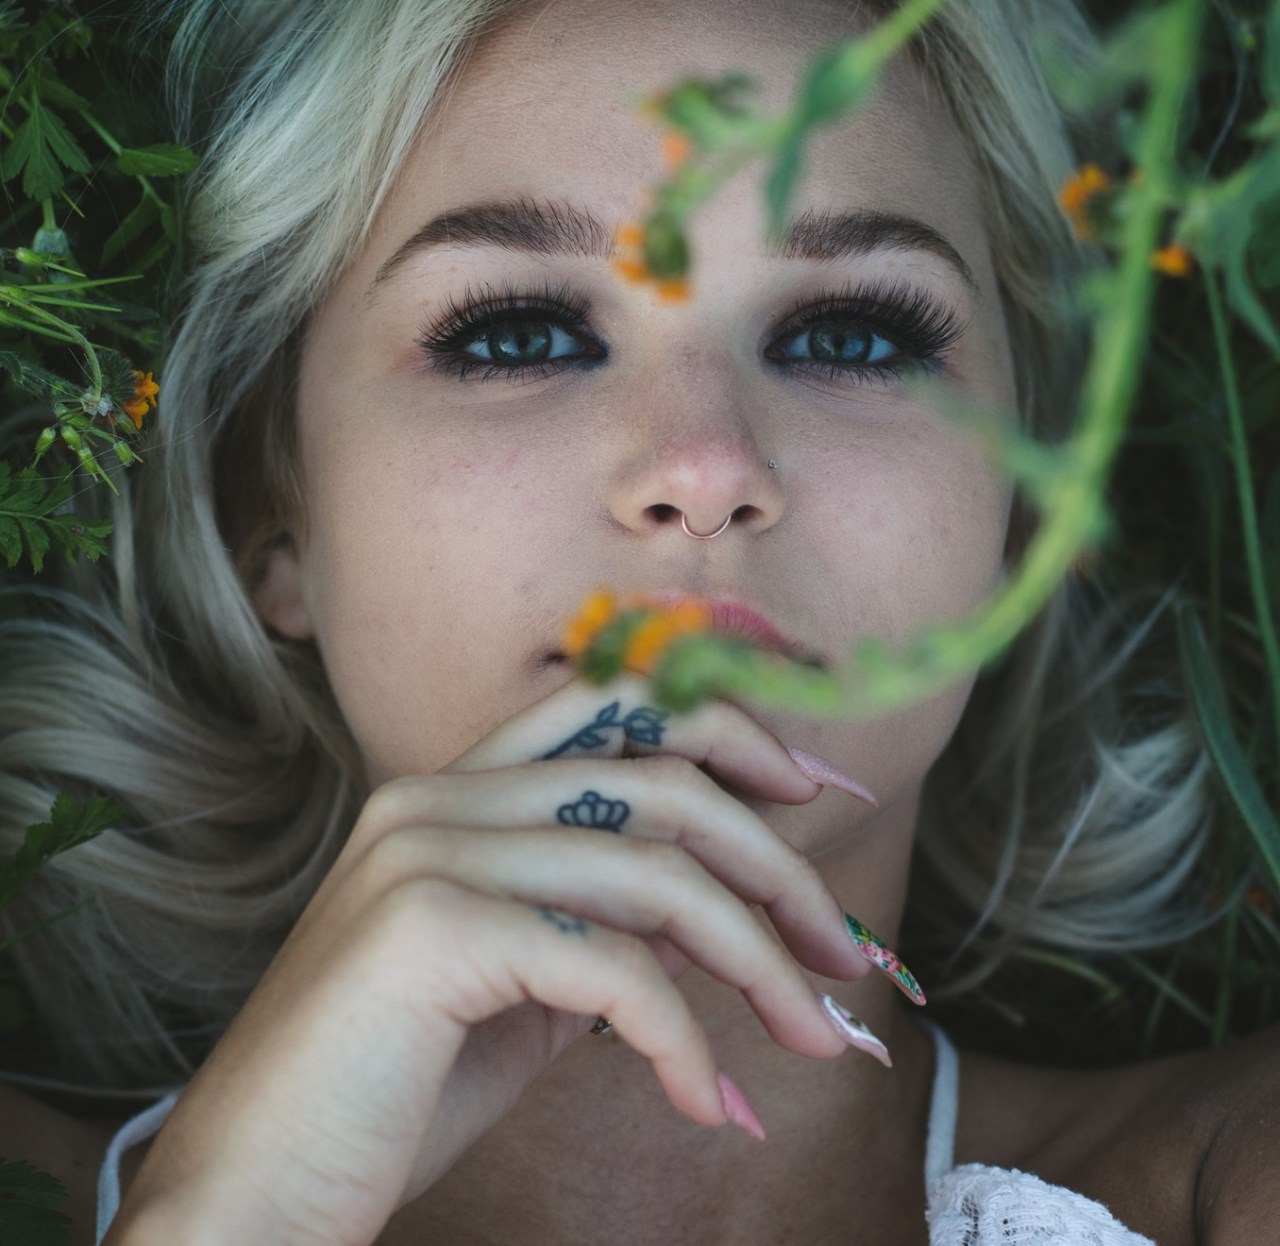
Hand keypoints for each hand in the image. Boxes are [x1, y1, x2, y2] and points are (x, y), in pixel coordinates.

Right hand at [106, 675, 876, 1245]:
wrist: (259, 1185)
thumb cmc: (398, 1087)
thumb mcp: (529, 984)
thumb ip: (610, 921)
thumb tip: (730, 906)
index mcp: (455, 788)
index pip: (617, 706)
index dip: (732, 734)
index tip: (816, 797)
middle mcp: (438, 796)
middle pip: (661, 780)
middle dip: (777, 861)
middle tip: (845, 950)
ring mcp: (428, 852)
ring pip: (655, 873)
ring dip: (760, 961)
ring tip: (816, 1038)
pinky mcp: (431, 930)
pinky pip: (612, 968)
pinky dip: (683, 1040)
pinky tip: (707, 1105)